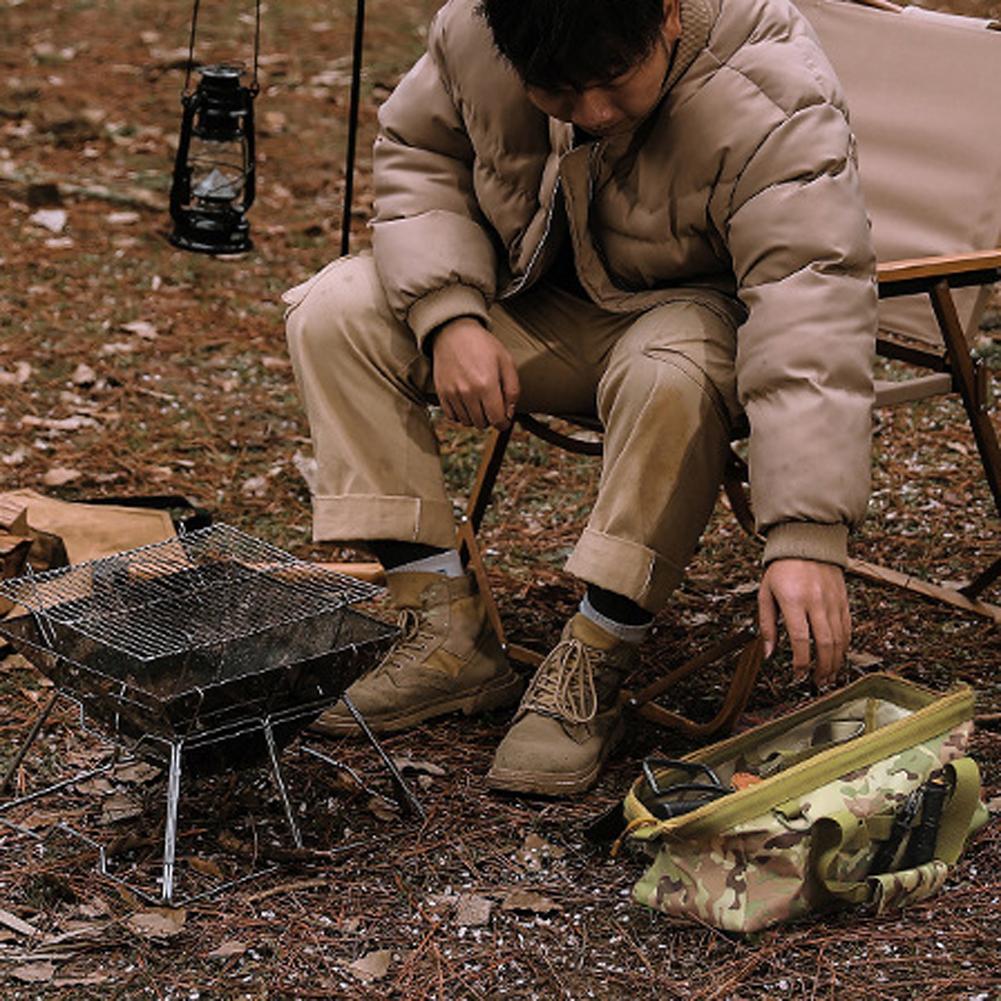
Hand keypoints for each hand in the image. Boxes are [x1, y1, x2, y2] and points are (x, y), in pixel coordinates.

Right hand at [431, 317, 519, 429]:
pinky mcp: (441, 393)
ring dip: (475, 417)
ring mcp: (452, 394)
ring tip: (479, 403)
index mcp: (487, 385)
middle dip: (490, 419)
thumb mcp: (506, 362)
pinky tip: (466, 403)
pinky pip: (452, 417)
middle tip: (492, 407)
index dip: (504, 423)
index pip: (497, 419)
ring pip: (467, 422)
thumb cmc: (482, 345)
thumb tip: (510, 413)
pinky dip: (461, 415)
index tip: (505, 420)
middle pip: (482, 423)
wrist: (453, 332)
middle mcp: (468, 392)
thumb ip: (513, 390)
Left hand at [757, 559, 849, 687]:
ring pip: (840, 638)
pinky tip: (839, 656)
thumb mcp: (765, 593)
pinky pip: (848, 628)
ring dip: (836, 661)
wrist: (807, 541)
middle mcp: (816, 602)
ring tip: (828, 676)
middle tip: (817, 682)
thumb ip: (766, 625)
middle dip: (823, 668)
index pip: (801, 639)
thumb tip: (768, 653)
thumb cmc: (781, 568)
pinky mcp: (843, 600)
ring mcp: (832, 601)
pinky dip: (845, 646)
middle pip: (825, 643)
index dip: (801, 662)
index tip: (798, 675)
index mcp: (794, 601)